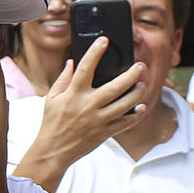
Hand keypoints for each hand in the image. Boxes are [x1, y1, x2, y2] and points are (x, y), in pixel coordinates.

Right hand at [29, 38, 145, 168]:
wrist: (53, 151)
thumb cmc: (52, 123)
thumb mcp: (51, 99)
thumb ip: (62, 79)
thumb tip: (71, 62)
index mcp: (73, 94)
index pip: (85, 68)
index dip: (95, 52)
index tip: (104, 40)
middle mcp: (87, 106)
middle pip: (114, 87)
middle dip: (130, 75)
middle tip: (140, 66)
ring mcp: (97, 120)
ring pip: (124, 105)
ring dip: (137, 93)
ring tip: (143, 85)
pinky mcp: (104, 133)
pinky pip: (124, 123)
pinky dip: (136, 115)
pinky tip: (141, 107)